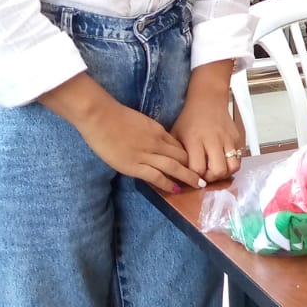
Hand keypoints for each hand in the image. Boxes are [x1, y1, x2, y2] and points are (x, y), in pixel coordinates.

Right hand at [43, 75, 202, 194]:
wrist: (101, 116)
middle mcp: (157, 143)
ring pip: (174, 167)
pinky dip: (168, 184)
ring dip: (188, 177)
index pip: (179, 145)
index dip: (189, 156)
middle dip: (194, 167)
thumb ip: (150, 132)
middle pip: (181, 156)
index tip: (197, 164)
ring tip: (199, 185)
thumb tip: (156, 141)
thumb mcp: (140, 122)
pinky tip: (177, 190)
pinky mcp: (134, 166)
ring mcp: (146, 155)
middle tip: (205, 176)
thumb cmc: (115, 117)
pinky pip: (156, 176)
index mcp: (158, 131)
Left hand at [172, 65, 244, 184]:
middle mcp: (213, 140)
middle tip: (205, 175)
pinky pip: (238, 158)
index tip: (192, 176)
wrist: (208, 99)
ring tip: (216, 169)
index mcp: (195, 140)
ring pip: (232, 167)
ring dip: (224, 173)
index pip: (198, 169)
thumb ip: (176, 155)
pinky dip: (231, 164)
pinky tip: (222, 161)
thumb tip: (174, 176)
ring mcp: (228, 139)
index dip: (195, 177)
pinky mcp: (237, 138)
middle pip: (218, 171)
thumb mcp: (176, 135)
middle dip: (211, 178)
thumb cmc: (189, 119)